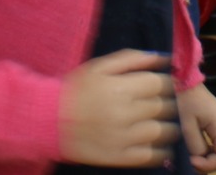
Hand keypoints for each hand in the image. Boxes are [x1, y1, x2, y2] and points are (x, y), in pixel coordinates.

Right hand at [59, 51, 178, 166]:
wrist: (48, 121)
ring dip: (167, 126)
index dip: (166, 82)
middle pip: (162, 107)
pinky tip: (158, 143)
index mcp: (120, 88)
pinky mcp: (117, 157)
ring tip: (162, 121)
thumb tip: (162, 58)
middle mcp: (123, 114)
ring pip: (160, 132)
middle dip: (166, 102)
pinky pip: (149, 155)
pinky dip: (160, 150)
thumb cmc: (76, 89)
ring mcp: (121, 138)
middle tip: (162, 102)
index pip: (159, 84)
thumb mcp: (100, 66)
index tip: (163, 84)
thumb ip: (132, 58)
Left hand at [176, 83, 215, 171]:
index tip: (192, 161)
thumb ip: (196, 147)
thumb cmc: (186, 102)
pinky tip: (199, 148)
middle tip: (193, 160)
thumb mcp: (187, 127)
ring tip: (194, 155)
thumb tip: (199, 163)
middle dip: (211, 164)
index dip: (210, 165)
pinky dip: (212, 152)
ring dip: (211, 159)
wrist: (187, 83)